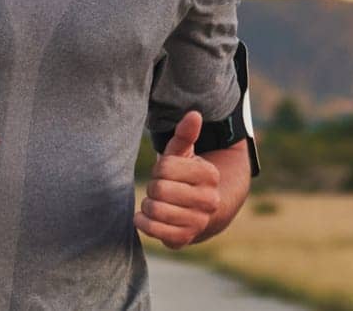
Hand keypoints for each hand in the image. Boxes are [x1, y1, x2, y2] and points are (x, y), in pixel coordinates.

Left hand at [135, 110, 220, 248]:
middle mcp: (208, 200)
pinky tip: (145, 216)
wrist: (199, 212)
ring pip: (155, 209)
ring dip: (147, 204)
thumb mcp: (185, 154)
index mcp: (210, 175)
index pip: (165, 167)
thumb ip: (186, 134)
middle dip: (153, 187)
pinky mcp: (184, 239)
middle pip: (159, 189)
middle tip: (158, 189)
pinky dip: (142, 221)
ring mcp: (198, 222)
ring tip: (154, 202)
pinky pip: (152, 230)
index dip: (159, 169)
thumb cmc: (185, 177)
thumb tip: (193, 114)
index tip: (164, 172)